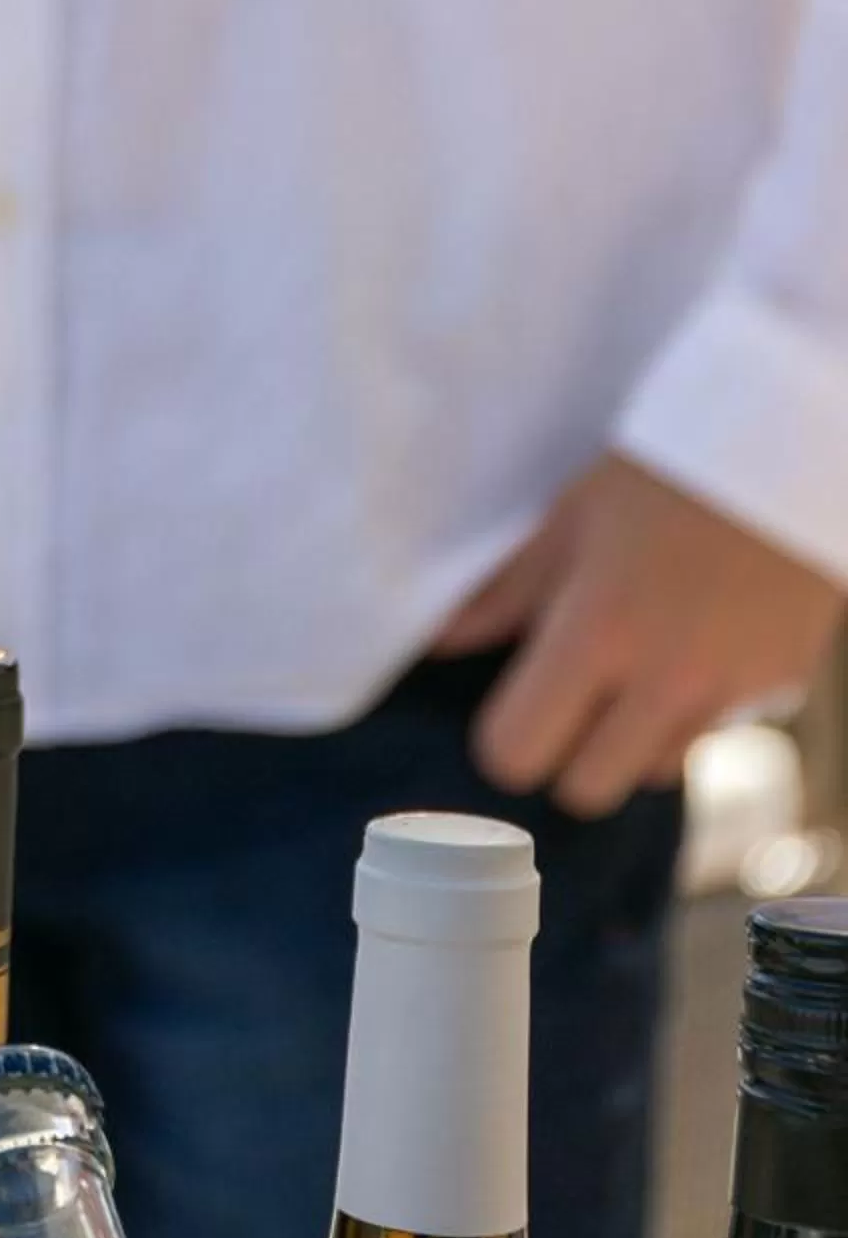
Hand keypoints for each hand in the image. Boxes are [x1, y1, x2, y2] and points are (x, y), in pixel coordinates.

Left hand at [436, 452, 845, 816]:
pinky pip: (712, 734)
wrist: (797, 447)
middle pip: (586, 790)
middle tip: (570, 708)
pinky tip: (689, 657)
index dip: (506, 742)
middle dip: (567, 760)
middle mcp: (664, 679)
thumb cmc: (669, 475)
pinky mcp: (781, 684)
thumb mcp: (572, 518)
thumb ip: (505, 593)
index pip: (517, 753)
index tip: (514, 713)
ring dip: (632, 742)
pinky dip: (689, 716)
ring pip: (653, 772)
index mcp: (597, 635)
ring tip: (635, 676)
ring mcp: (729, 689)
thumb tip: (440, 643)